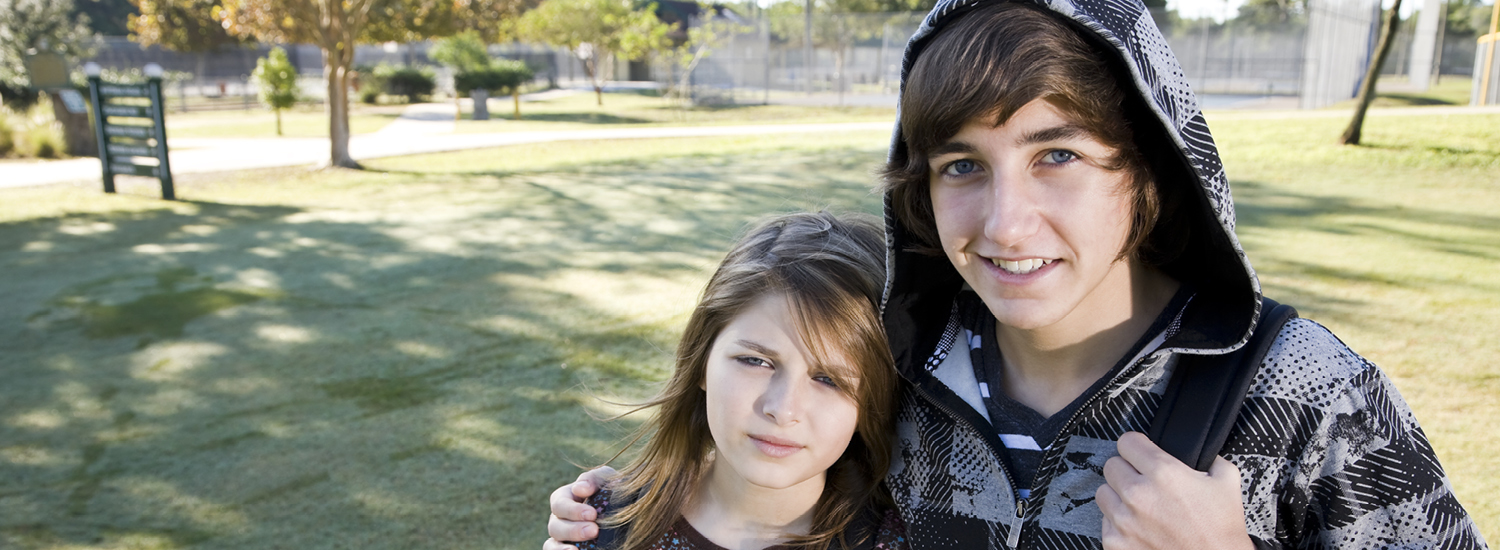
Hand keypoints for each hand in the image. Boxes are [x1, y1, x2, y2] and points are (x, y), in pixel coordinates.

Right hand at [542, 466, 615, 549]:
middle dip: (573, 530)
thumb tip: (579, 489)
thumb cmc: (612, 491)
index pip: (559, 503)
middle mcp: (559, 519)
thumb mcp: (606, 480)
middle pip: (555, 526)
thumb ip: (594, 478)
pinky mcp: (567, 549)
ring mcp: (561, 537)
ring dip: (563, 548)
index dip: (573, 510)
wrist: (625, 515)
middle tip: (594, 530)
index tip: (593, 514)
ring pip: (552, 544)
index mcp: (564, 499)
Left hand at [1096, 432, 1253, 549]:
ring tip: (1140, 506)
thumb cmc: (1220, 531)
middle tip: (1143, 482)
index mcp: (1163, 473)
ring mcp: (1124, 520)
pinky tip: (1139, 527)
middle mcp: (1138, 494)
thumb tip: (1200, 451)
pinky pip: (1105, 523)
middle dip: (1127, 471)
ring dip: (1119, 497)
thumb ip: (1209, 458)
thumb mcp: (1226, 482)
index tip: (1141, 453)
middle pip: (1111, 466)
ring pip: (1103, 493)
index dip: (1137, 447)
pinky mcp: (1116, 543)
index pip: (1127, 442)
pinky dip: (1118, 524)